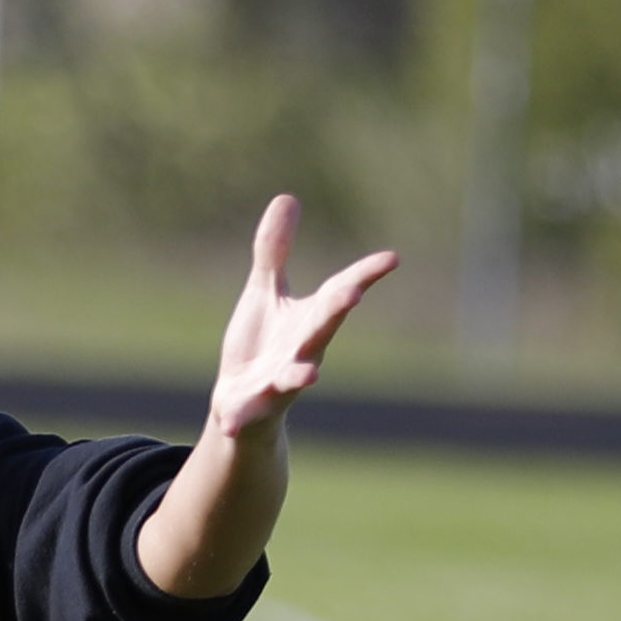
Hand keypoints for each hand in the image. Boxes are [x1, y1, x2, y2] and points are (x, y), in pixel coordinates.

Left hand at [203, 194, 399, 458]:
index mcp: (309, 321)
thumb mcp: (264, 292)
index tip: (392, 258)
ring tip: (309, 376)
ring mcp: (279, 381)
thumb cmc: (260, 345)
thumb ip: (273, 251)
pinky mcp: (251, 405)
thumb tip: (287, 197)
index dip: (365, 275)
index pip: (340, 293)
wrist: (241, 404)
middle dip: (337, 311)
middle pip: (323, 328)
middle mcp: (302, 350)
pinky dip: (240, 417)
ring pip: (294, 377)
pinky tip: (229, 423)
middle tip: (353, 293)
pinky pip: (247, 413)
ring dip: (301, 376)